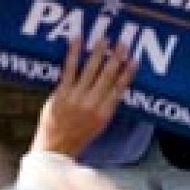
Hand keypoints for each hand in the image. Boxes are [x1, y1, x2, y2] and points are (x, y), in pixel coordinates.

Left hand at [33, 38, 136, 156]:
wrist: (55, 149)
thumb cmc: (78, 136)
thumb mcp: (100, 125)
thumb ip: (106, 105)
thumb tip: (115, 86)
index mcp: (105, 113)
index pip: (119, 88)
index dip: (128, 73)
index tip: (135, 60)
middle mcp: (92, 104)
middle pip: (108, 76)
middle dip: (116, 58)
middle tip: (122, 43)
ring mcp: (76, 98)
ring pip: (90, 70)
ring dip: (98, 53)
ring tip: (104, 39)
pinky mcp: (61, 93)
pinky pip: (69, 70)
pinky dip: (73, 54)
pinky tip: (77, 41)